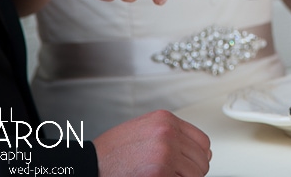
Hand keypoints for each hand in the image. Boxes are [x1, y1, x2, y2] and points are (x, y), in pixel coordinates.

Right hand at [93, 110, 211, 176]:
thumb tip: (202, 151)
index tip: (190, 166)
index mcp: (165, 120)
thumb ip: (170, 136)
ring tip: (163, 176)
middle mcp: (168, 133)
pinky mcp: (161, 173)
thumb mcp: (142, 131)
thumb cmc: (110, 154)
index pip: (202, 142)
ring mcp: (166, 152)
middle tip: (173, 175)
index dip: (197, 158)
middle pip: (201, 160)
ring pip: (195, 175)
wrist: (88, 166)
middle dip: (191, 172)